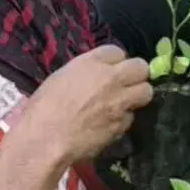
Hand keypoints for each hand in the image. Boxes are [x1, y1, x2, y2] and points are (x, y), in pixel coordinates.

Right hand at [25, 46, 152, 165]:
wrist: (46, 138)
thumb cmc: (43, 107)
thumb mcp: (61, 77)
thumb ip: (84, 72)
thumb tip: (94, 77)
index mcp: (91, 63)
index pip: (117, 51)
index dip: (115, 61)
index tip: (109, 69)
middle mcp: (110, 78)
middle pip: (140, 67)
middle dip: (135, 74)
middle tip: (125, 83)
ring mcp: (120, 101)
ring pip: (146, 91)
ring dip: (137, 95)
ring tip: (124, 103)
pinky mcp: (122, 123)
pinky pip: (131, 116)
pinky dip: (122, 119)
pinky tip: (108, 124)